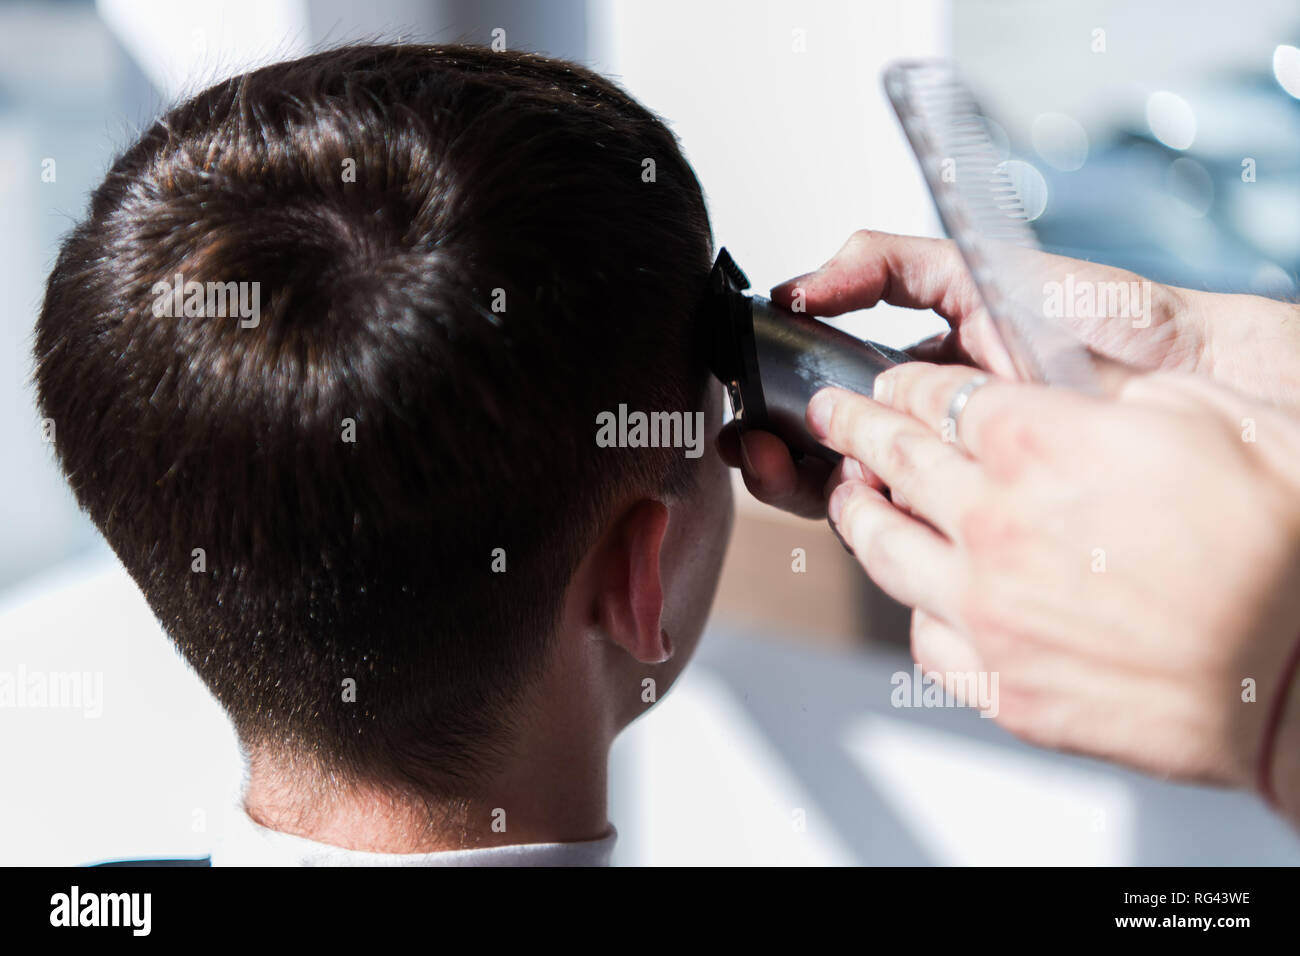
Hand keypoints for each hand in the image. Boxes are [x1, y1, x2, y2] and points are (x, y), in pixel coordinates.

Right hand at [721, 230, 1299, 516]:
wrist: (1201, 379)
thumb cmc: (1116, 325)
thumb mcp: (982, 273)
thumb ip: (892, 264)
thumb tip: (811, 276)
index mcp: (936, 377)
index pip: (842, 395)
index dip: (788, 397)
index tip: (753, 393)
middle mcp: (944, 434)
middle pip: (836, 452)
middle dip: (783, 448)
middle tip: (755, 437)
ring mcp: (965, 482)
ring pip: (862, 497)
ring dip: (807, 481)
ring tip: (778, 459)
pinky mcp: (990, 521)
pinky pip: (912, 531)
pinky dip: (865, 515)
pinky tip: (845, 489)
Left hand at [809, 361, 1299, 818]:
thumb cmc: (1281, 551)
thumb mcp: (1211, 415)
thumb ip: (1112, 396)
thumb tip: (1064, 393)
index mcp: (1040, 443)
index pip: (932, 396)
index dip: (902, 385)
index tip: (888, 386)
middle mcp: (994, 523)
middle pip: (891, 459)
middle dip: (852, 427)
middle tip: (832, 415)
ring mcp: (987, 609)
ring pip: (882, 547)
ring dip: (855, 511)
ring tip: (847, 492)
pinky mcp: (999, 683)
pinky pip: (922, 636)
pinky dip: (913, 606)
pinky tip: (920, 592)